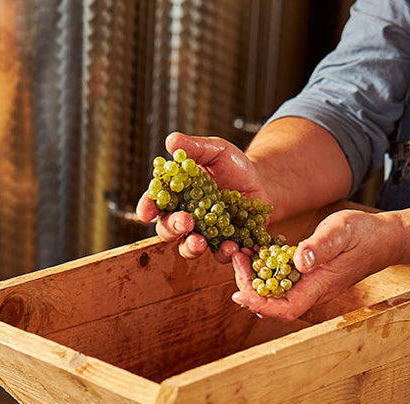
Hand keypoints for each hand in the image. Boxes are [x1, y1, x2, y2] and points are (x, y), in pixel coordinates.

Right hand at [136, 131, 269, 260]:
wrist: (262, 183)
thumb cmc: (234, 166)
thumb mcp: (217, 151)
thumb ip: (195, 149)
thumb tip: (171, 141)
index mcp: (177, 194)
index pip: (156, 202)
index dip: (147, 208)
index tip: (146, 213)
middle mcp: (185, 218)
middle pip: (167, 229)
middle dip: (172, 227)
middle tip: (184, 222)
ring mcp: (202, 235)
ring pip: (187, 248)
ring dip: (191, 247)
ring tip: (200, 242)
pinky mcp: (222, 245)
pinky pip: (219, 255)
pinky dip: (224, 254)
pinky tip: (232, 247)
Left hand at [232, 208, 401, 320]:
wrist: (384, 239)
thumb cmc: (365, 234)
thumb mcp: (342, 230)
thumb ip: (321, 246)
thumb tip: (299, 260)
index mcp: (319, 287)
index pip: (285, 309)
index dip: (260, 305)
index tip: (239, 291)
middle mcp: (311, 292)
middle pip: (272, 303)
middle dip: (249, 286)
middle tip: (236, 258)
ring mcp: (309, 286)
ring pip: (274, 293)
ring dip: (253, 278)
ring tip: (240, 254)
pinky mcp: (307, 277)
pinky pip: (280, 280)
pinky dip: (264, 269)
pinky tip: (254, 252)